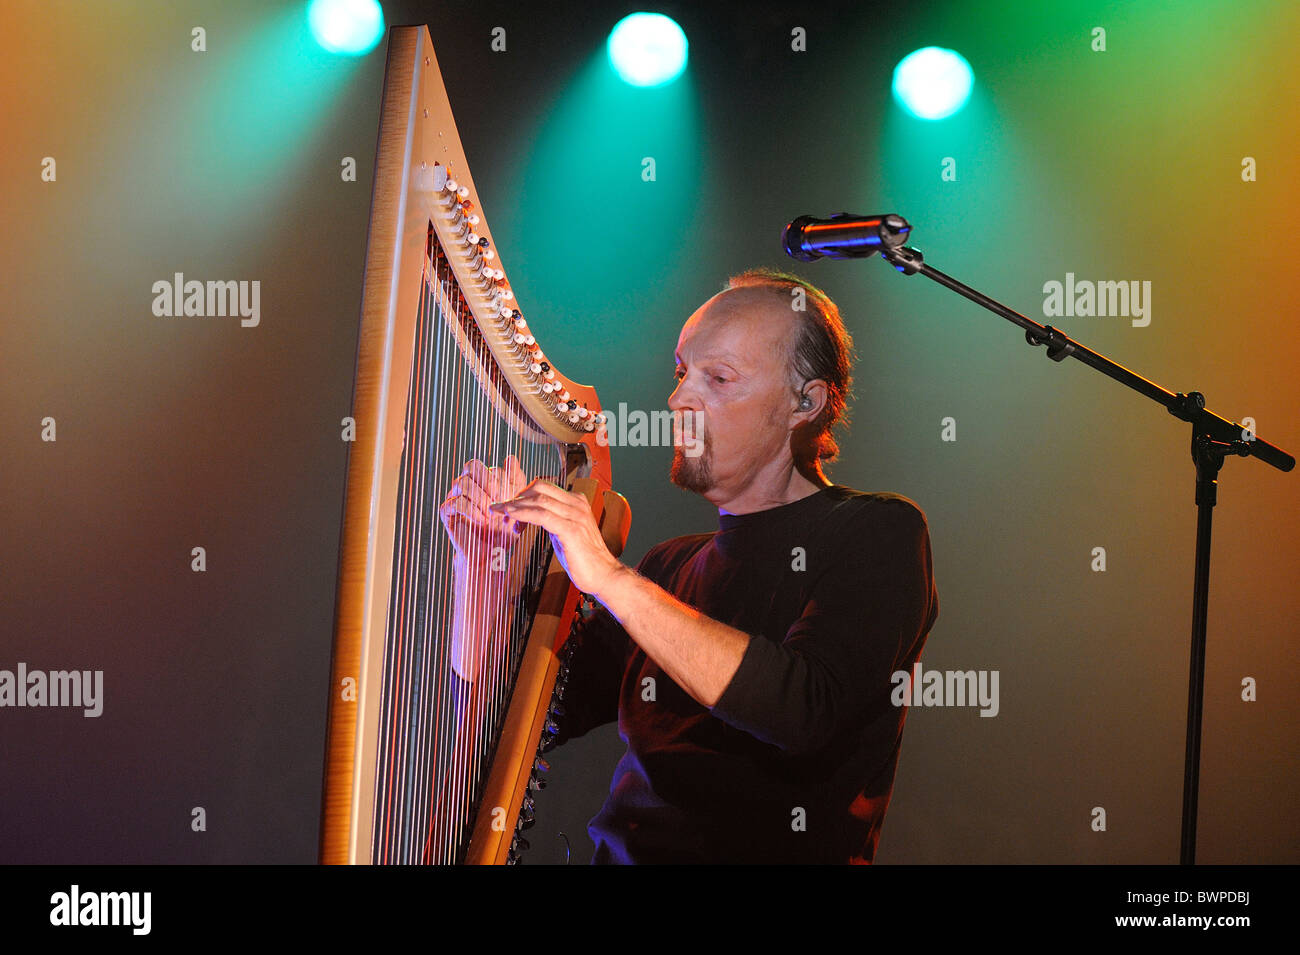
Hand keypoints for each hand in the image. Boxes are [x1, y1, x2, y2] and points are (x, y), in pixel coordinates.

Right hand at [439, 455, 532, 566]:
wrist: (493, 554)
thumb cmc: (504, 529)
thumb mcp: (516, 503)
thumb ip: (516, 481)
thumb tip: (511, 458)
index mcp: (482, 480)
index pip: (487, 464)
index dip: (499, 476)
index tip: (509, 494)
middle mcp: (467, 485)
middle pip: (471, 465)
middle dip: (488, 481)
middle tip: (499, 499)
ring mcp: (455, 497)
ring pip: (462, 482)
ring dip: (480, 498)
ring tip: (490, 514)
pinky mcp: (448, 512)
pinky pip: (455, 501)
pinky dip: (471, 510)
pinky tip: (483, 520)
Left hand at [488, 480, 623, 596]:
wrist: (604, 575)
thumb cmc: (585, 559)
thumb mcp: (567, 532)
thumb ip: (554, 520)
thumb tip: (534, 516)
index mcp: (577, 502)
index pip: (545, 487)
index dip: (523, 493)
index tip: (509, 505)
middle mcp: (577, 504)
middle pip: (540, 487)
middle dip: (516, 496)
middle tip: (501, 508)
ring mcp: (575, 515)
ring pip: (539, 499)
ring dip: (515, 504)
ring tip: (499, 511)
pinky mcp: (571, 530)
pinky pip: (542, 515)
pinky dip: (523, 513)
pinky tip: (511, 516)